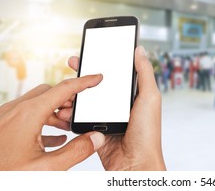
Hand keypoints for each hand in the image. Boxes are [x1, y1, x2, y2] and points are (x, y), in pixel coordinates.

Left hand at [0, 75, 105, 169]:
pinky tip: (51, 138)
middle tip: (80, 114)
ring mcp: (5, 116)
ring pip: (37, 102)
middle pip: (50, 92)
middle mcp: (16, 110)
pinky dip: (42, 120)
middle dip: (68, 99)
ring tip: (67, 128)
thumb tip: (95, 138)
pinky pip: (25, 114)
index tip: (96, 78)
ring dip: (55, 111)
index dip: (84, 82)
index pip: (64, 89)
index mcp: (29, 114)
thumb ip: (76, 151)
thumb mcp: (45, 168)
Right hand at [58, 46, 165, 170]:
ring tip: (66, 87)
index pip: (116, 73)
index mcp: (132, 95)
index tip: (92, 51)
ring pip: (86, 100)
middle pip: (98, 84)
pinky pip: (80, 118)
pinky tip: (64, 107)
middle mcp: (118, 104)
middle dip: (84, 74)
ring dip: (74, 93)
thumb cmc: (148, 133)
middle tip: (74, 63)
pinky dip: (71, 112)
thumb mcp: (150, 97)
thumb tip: (139, 50)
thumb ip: (144, 73)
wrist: (135, 164)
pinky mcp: (95, 129)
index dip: (104, 61)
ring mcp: (106, 116)